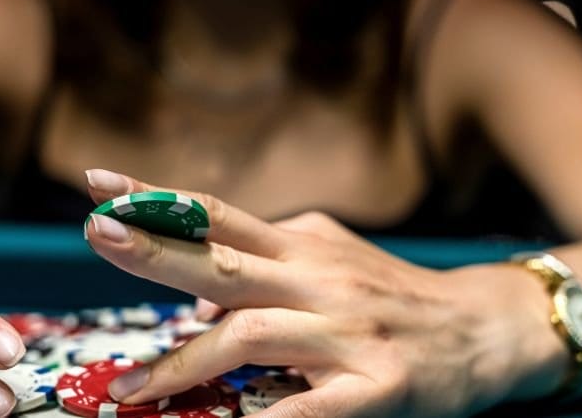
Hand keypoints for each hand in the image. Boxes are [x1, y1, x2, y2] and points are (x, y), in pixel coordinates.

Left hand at [82, 169, 566, 416]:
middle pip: (223, 260)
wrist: (484, 330)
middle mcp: (319, 280)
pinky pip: (304, 407)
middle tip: (97, 234)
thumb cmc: (395, 295)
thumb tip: (198, 277)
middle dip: (154, 249)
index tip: (100, 186)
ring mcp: (347, 333)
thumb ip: (271, 256)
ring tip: (133, 390)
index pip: (219, 214)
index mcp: (304, 247)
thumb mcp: (334, 255)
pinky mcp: (375, 387)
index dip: (159, 198)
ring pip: (249, 334)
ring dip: (183, 362)